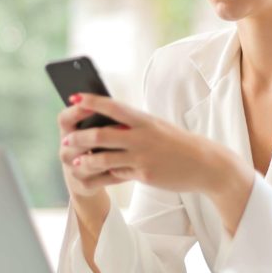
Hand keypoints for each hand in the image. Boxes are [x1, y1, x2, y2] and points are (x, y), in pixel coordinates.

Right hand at [57, 95, 119, 199]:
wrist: (89, 177)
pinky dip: (118, 173)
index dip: (77, 111)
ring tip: (129, 149)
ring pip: (89, 161)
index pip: (64, 118)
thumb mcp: (93, 130)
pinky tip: (132, 168)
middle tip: (121, 130)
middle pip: (76, 140)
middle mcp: (65, 151)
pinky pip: (103, 178)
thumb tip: (113, 103)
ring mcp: (73, 169)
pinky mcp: (85, 184)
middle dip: (96, 135)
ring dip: (109, 155)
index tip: (94, 106)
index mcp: (67, 132)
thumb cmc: (96, 146)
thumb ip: (99, 119)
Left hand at [62, 93, 255, 232]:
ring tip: (74, 162)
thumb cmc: (178, 143)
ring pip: (104, 157)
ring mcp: (143, 156)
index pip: (113, 106)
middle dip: (80, 137)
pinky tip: (93, 175)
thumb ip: (134, 126)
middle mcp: (142, 135)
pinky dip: (103, 173)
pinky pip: (117, 173)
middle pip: (102, 134)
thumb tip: (108, 126)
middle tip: (65, 140)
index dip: (92, 101)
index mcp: (144, 119)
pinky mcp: (145, 174)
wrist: (206, 164)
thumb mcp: (157, 127)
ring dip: (85, 159)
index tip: (74, 97)